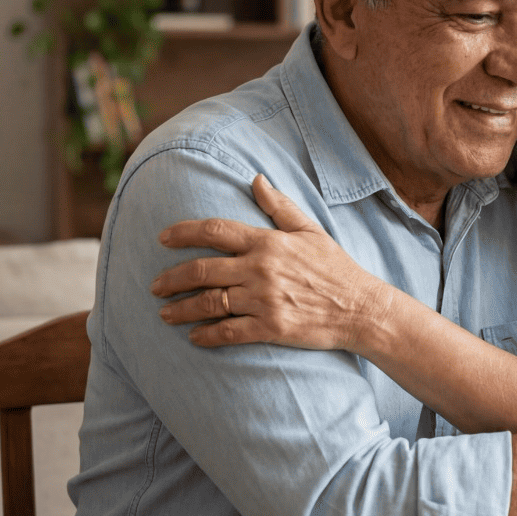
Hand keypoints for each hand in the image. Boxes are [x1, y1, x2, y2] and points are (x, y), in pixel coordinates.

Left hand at [149, 174, 390, 349]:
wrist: (361, 308)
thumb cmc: (336, 268)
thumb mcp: (310, 230)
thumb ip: (279, 206)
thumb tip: (256, 179)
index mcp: (268, 242)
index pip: (215, 231)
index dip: (183, 233)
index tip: (162, 238)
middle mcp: (261, 269)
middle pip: (202, 270)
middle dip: (172, 278)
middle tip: (155, 285)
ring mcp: (265, 300)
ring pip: (209, 303)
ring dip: (181, 309)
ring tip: (165, 313)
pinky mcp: (271, 328)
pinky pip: (228, 332)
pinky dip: (206, 335)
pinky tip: (194, 336)